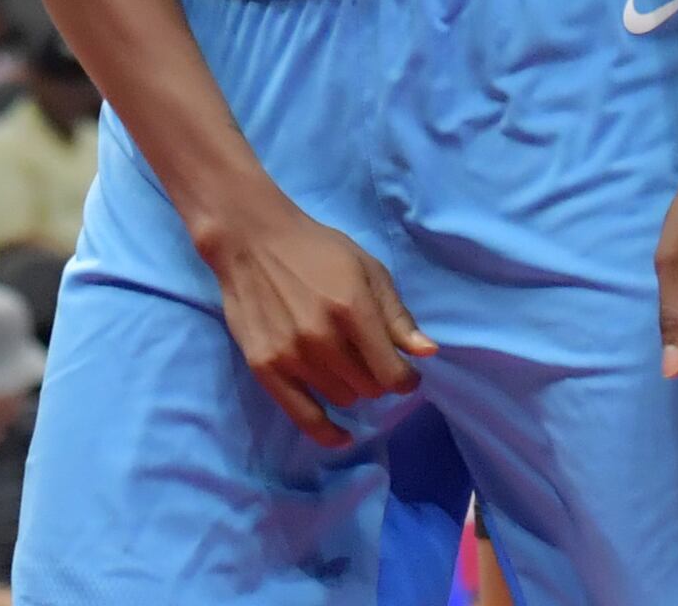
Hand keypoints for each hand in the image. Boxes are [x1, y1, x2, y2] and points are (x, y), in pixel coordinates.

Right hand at [197, 204, 434, 448]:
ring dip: (351, 389)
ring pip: (343, 399)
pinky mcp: (265, 368)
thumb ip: (397, 315)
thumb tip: (426, 353)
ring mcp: (292, 356)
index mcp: (353, 308)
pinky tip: (342, 436)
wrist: (251, 242)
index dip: (407, 380)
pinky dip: (328, 433)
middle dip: (378, 379)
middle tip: (370, 361)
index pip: (392, 373)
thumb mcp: (367, 269)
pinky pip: (304, 418)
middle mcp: (322, 337)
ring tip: (344, 366)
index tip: (407, 375)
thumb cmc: (317, 251)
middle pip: (369, 388)